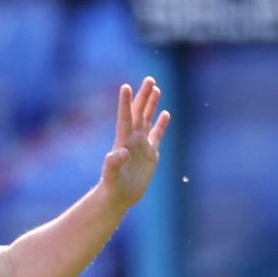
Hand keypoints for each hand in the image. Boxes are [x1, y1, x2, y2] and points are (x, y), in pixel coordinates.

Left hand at [98, 77, 170, 211]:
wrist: (119, 197)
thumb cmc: (112, 187)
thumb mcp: (111, 176)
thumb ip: (113, 164)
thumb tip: (119, 153)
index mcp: (123, 141)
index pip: (125, 117)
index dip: (125, 102)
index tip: (125, 86)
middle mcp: (132, 139)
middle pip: (138, 113)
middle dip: (144, 96)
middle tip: (149, 79)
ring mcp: (142, 145)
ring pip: (147, 119)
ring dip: (151, 104)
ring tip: (156, 88)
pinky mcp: (151, 153)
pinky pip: (157, 134)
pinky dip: (161, 124)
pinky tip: (166, 113)